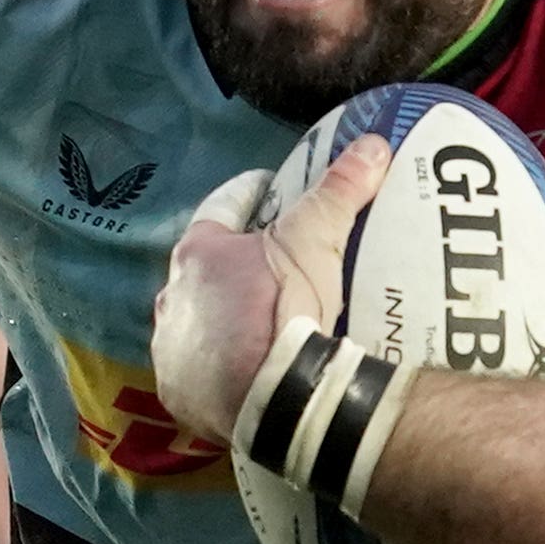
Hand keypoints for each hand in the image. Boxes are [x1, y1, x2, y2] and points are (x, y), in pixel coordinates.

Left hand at [146, 134, 381, 442]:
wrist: (274, 400)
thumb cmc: (285, 308)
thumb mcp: (316, 242)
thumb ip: (339, 191)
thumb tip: (373, 143)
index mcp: (197, 253)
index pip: (221, 207)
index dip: (250, 192)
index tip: (272, 186)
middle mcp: (172, 298)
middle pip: (205, 268)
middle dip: (234, 262)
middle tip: (272, 263)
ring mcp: (171, 351)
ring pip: (197, 321)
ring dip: (221, 316)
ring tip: (259, 320)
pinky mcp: (179, 395)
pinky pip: (197, 373)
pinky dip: (216, 367)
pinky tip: (240, 370)